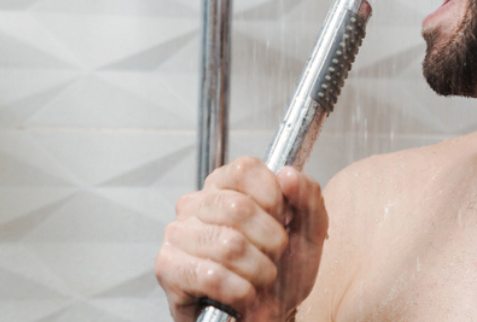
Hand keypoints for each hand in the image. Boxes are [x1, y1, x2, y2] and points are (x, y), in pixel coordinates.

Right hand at [155, 157, 328, 321]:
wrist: (269, 313)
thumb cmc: (283, 269)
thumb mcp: (309, 230)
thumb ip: (308, 195)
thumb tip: (288, 174)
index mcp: (225, 185)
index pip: (246, 169)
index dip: (274, 199)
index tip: (282, 219)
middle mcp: (195, 204)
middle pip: (239, 208)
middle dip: (271, 241)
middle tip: (272, 256)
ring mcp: (177, 234)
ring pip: (228, 245)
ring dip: (258, 271)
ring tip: (258, 278)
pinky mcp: (167, 267)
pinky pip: (211, 276)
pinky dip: (240, 292)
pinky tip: (243, 295)